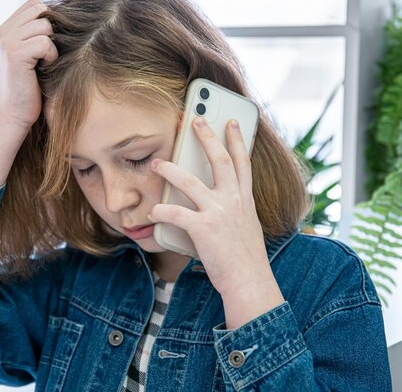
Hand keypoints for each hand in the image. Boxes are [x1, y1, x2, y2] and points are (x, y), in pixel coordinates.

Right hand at [0, 0, 57, 129]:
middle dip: (51, 33)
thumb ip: (37, 35)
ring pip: (45, 25)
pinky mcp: (15, 53)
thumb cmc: (29, 89)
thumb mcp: (32, 57)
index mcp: (6, 29)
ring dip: (52, 46)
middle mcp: (4, 32)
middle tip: (46, 56)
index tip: (46, 46)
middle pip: (42, 11)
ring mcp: (7, 41)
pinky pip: (46, 42)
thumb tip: (65, 18)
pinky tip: (42, 70)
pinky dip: (50, 57)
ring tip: (43, 64)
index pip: (34, 5)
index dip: (48, 21)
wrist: (13, 115)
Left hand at [148, 116, 277, 298]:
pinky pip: (176, 213)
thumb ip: (236, 209)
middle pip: (220, 160)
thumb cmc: (246, 259)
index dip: (238, 140)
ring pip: (190, 182)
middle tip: (195, 120)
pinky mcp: (204, 229)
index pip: (243, 162)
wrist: (250, 282)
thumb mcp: (247, 226)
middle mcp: (234, 201)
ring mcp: (219, 213)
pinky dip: (161, 211)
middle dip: (207, 137)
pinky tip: (152, 211)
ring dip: (169, 170)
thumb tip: (222, 202)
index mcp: (246, 200)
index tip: (233, 122)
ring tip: (156, 163)